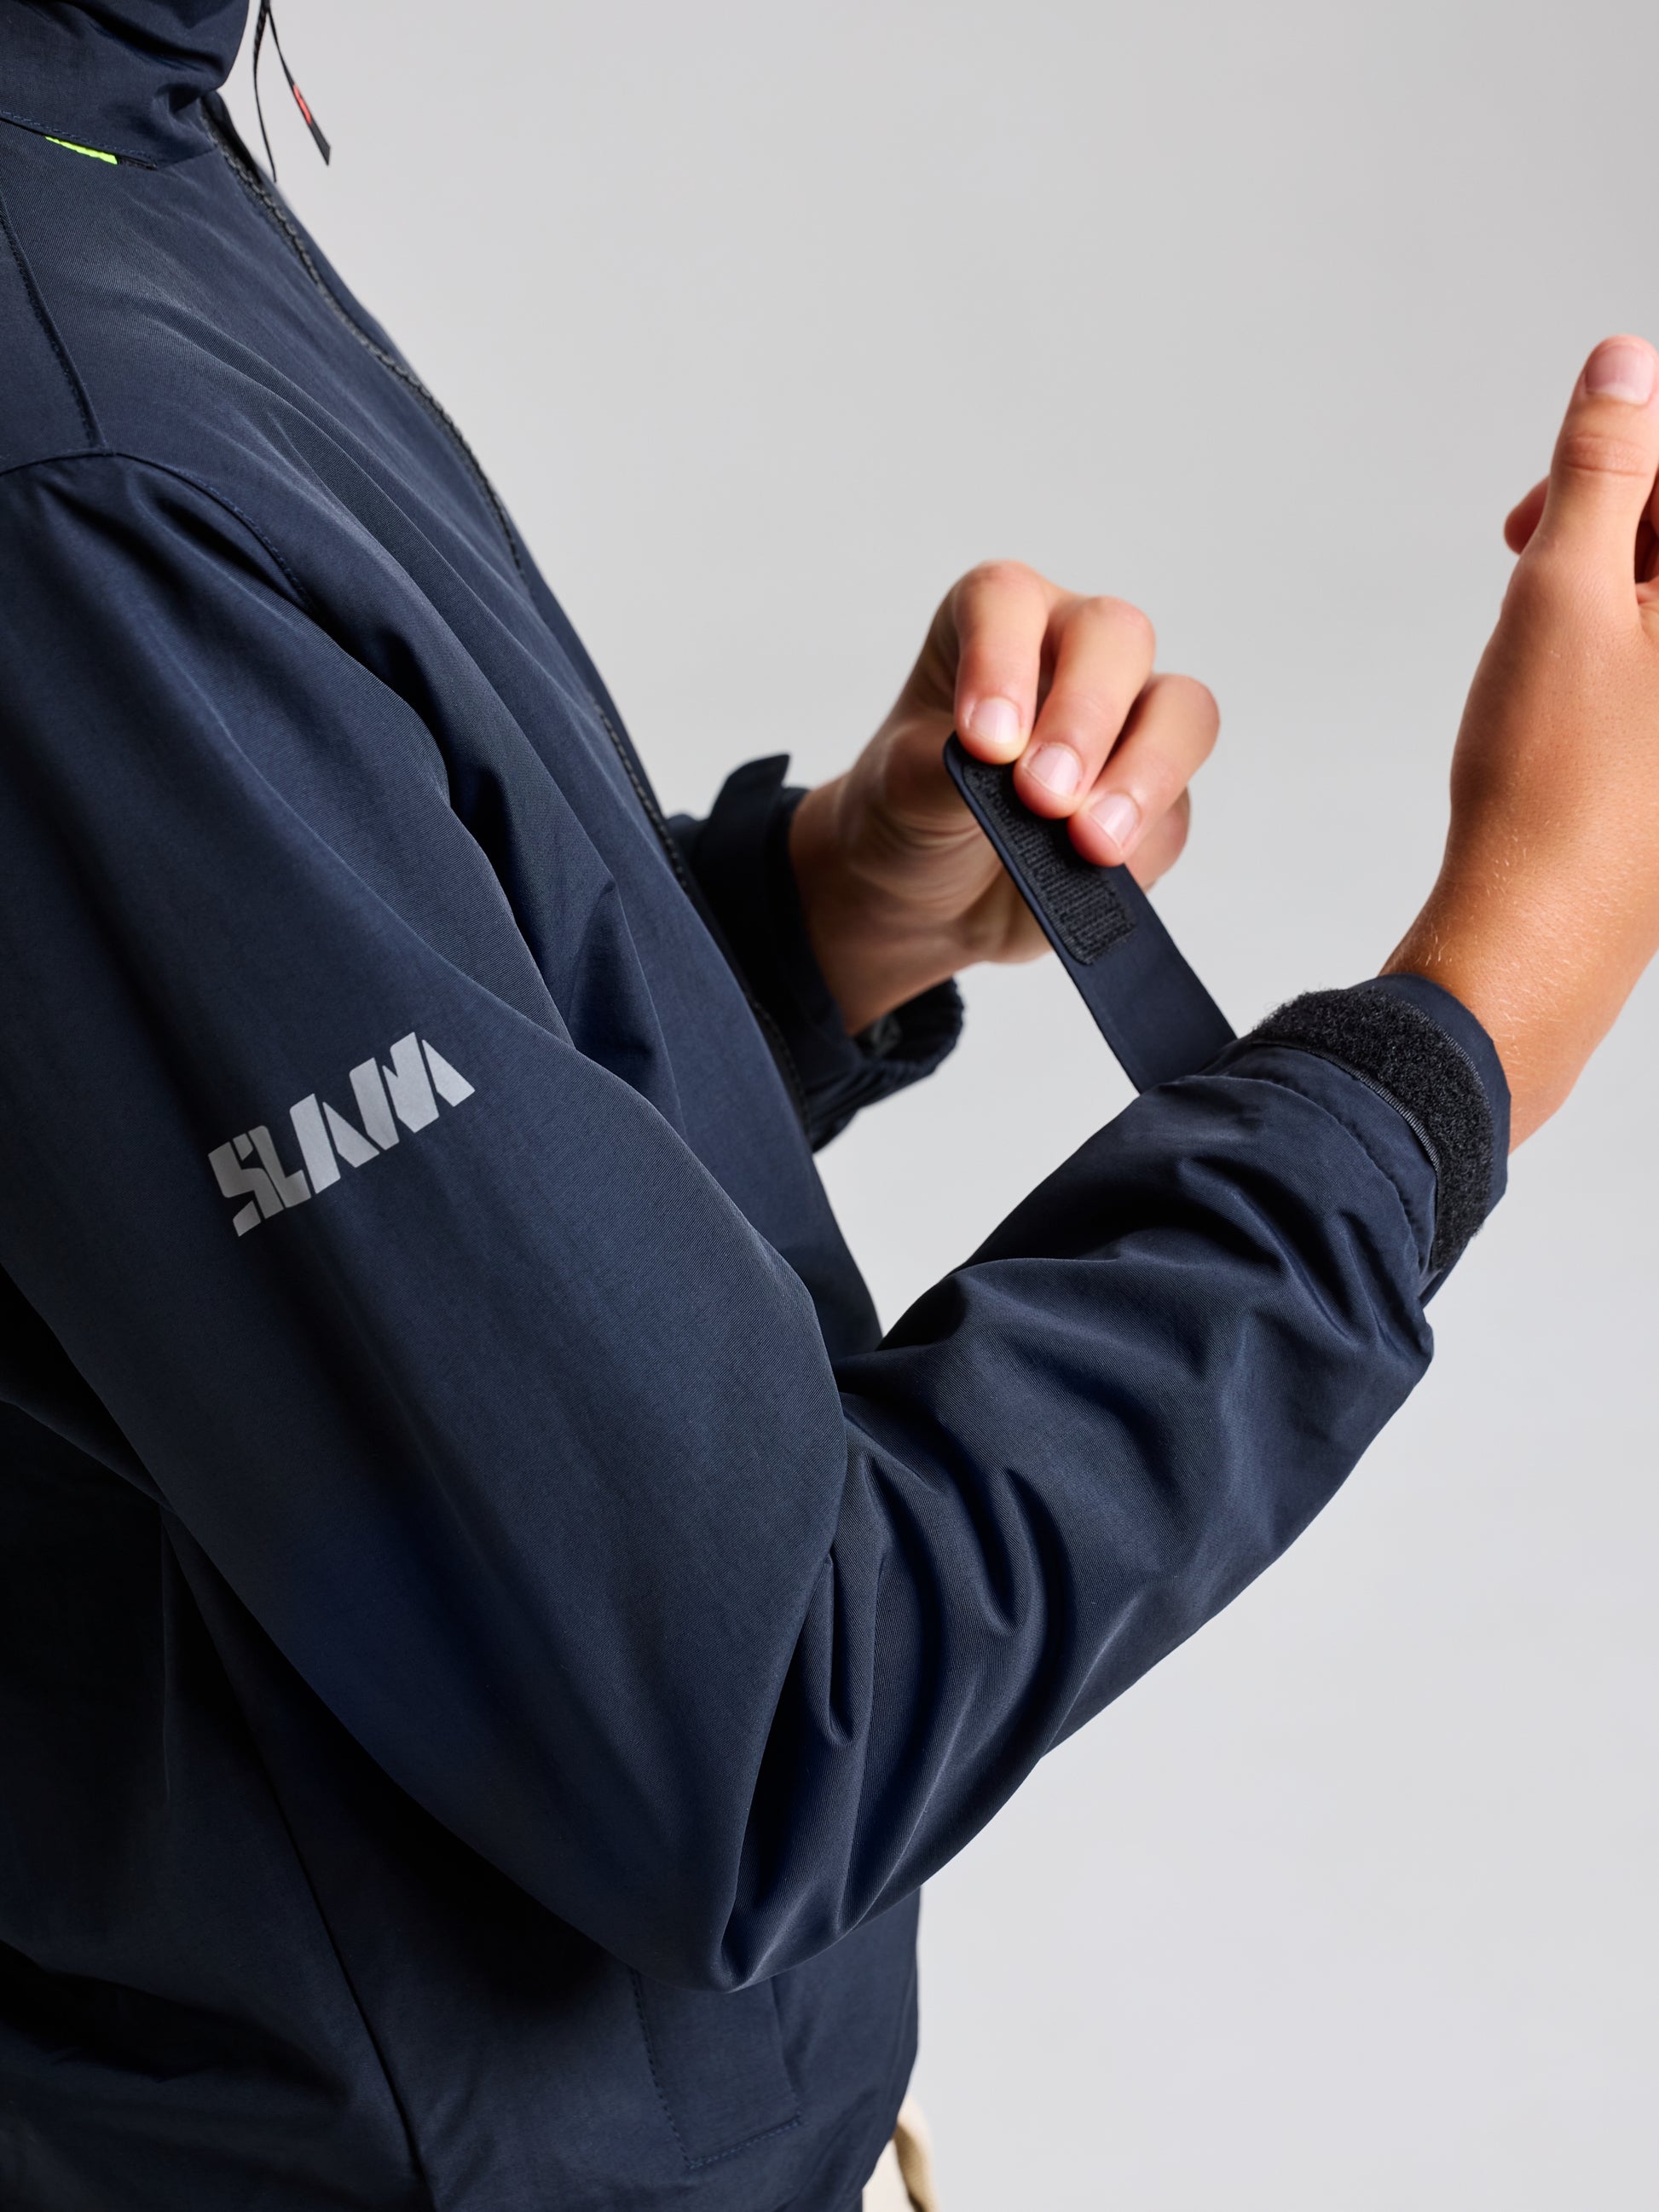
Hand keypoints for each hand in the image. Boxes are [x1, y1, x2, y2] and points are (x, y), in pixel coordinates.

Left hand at [789, 561, 1218, 1033]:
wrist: (929, 900)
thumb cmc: (910, 814)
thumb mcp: (899, 789)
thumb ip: (945, 770)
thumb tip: (1008, 771)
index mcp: (995, 625)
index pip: (1007, 601)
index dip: (1000, 659)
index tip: (985, 741)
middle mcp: (1071, 654)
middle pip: (1117, 638)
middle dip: (1087, 716)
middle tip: (1044, 794)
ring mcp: (1126, 723)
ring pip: (1181, 712)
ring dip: (1145, 775)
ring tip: (1093, 842)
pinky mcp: (1156, 798)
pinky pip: (1175, 811)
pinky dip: (1144, 844)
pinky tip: (1099, 872)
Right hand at [1386, 335, 1658, 1144]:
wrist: (1543, 934)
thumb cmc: (1555, 793)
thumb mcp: (1563, 594)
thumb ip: (1604, 466)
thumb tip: (1628, 364)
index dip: (1633, 446)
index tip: (1560, 492)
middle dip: (1621, 511)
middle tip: (1535, 557)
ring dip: (1615, 574)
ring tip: (1544, 630)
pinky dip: (1623, 637)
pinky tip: (1568, 682)